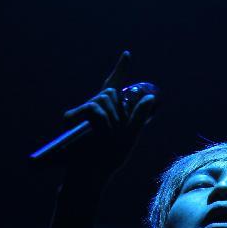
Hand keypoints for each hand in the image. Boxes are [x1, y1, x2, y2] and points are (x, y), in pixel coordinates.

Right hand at [62, 51, 156, 181]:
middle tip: (114, 133)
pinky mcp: (76, 119)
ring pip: (105, 99)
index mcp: (111, 111)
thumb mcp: (129, 138)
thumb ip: (138, 117)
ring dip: (112, 119)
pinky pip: (96, 109)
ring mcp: (85, 113)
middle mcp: (96, 108)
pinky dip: (102, 121)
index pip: (116, 85)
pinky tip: (96, 132)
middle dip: (119, 112)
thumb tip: (150, 97)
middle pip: (111, 91)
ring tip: (106, 137)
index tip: (127, 54)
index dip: (121, 68)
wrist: (91, 174)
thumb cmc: (108, 158)